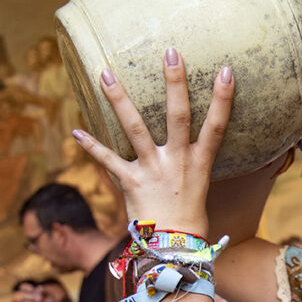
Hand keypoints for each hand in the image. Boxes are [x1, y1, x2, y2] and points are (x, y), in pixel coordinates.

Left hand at [73, 48, 233, 234]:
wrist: (174, 250)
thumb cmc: (190, 220)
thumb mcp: (201, 187)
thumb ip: (195, 162)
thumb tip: (199, 143)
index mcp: (199, 162)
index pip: (217, 125)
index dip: (223, 99)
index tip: (225, 70)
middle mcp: (178, 162)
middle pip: (178, 116)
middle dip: (175, 83)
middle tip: (170, 52)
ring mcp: (153, 171)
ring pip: (135, 129)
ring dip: (119, 100)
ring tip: (105, 74)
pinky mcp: (131, 184)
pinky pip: (108, 162)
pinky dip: (91, 147)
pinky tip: (76, 131)